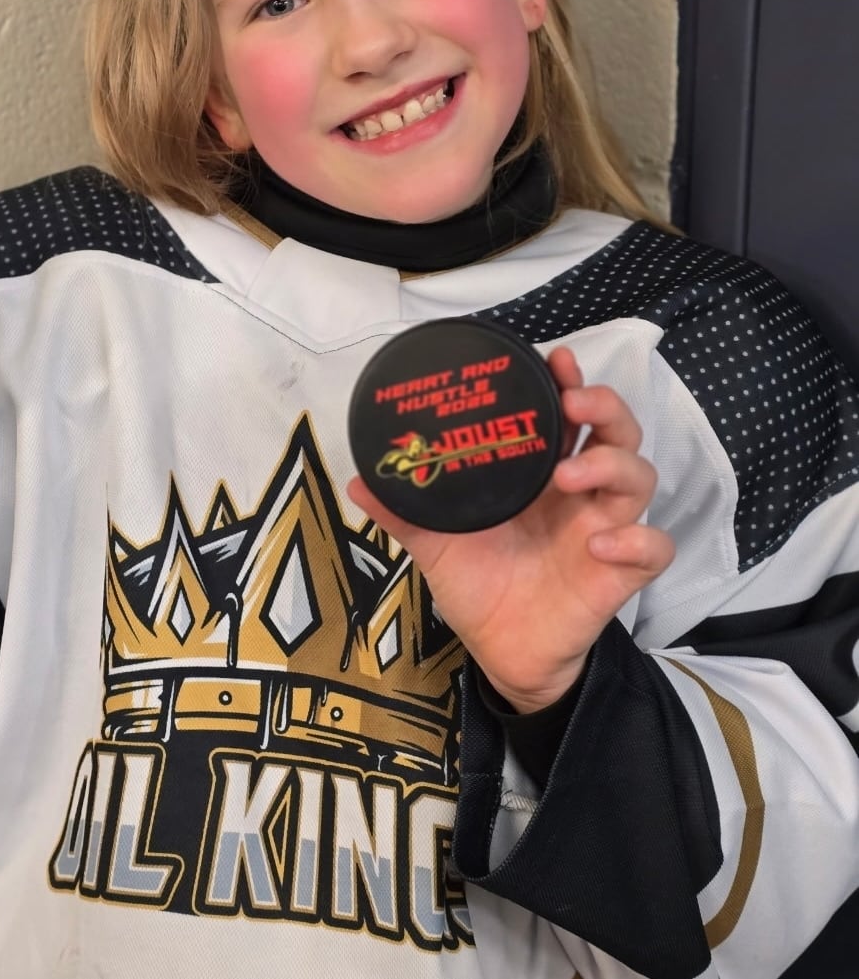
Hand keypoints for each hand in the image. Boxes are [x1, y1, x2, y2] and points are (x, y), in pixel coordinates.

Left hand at [347, 346, 673, 712]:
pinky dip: (636, 541)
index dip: (570, 383)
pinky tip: (600, 544)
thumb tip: (359, 479)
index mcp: (542, 476)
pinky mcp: (619, 573)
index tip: (556, 359)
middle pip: (618, 433)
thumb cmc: (479, 585)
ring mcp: (603, 528)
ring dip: (612, 465)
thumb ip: (403, 511)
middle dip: (605, 409)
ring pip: (640, 479)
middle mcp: (579, 494)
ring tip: (569, 476)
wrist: (500, 652)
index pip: (570, 416)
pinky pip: (653, 549)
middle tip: (573, 403)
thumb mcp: (435, 544)